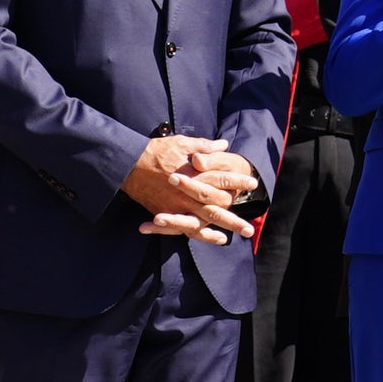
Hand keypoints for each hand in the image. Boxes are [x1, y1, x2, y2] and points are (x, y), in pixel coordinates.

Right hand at [122, 134, 257, 242]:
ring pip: (205, 221)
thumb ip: (204, 146)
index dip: (238, 180)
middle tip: (250, 228)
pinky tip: (218, 239)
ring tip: (240, 236)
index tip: (253, 183)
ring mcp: (178, 205)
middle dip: (235, 218)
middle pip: (217, 207)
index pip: (222, 178)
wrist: (129, 164)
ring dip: (224, 229)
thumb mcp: (182, 143)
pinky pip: (186, 228)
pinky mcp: (166, 213)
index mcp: (194, 173)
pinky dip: (202, 235)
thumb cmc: (156, 151)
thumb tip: (223, 145)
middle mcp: (188, 193)